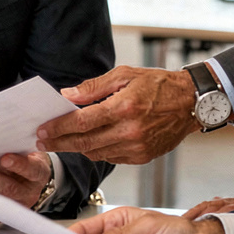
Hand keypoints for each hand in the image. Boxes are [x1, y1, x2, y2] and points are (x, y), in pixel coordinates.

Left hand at [0, 152, 53, 219]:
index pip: (31, 169)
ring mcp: (15, 206)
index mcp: (38, 173)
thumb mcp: (24, 150)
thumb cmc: (24, 159)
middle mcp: (29, 192)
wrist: (29, 179)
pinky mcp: (1, 215)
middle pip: (9, 188)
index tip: (5, 158)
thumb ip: (12, 146)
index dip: (19, 165)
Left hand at [35, 66, 199, 164]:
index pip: (81, 122)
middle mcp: (130, 131)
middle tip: (41, 141)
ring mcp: (137, 147)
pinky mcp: (142, 157)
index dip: (58, 128)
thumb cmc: (159, 85)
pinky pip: (110, 157)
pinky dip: (96, 151)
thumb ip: (94, 87)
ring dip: (75, 148)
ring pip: (95, 153)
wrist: (191, 103)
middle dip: (59, 142)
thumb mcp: (125, 75)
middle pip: (84, 142)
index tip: (42, 130)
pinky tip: (87, 142)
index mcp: (124, 107)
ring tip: (60, 141)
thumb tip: (67, 96)